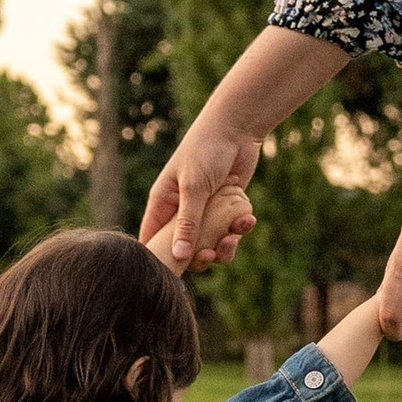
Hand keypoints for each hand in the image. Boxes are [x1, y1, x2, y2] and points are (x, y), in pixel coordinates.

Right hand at [142, 130, 258, 272]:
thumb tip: (179, 257)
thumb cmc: (206, 151)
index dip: (161, 259)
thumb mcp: (194, 188)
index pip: (153, 240)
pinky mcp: (227, 209)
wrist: (236, 129)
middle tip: (211, 254)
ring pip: (211, 244)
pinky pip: (231, 231)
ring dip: (224, 246)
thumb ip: (188, 223)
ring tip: (235, 237)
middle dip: (200, 256)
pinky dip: (240, 229)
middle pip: (185, 249)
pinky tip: (248, 219)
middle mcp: (182, 211)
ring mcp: (206, 211)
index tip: (173, 272)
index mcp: (163, 204)